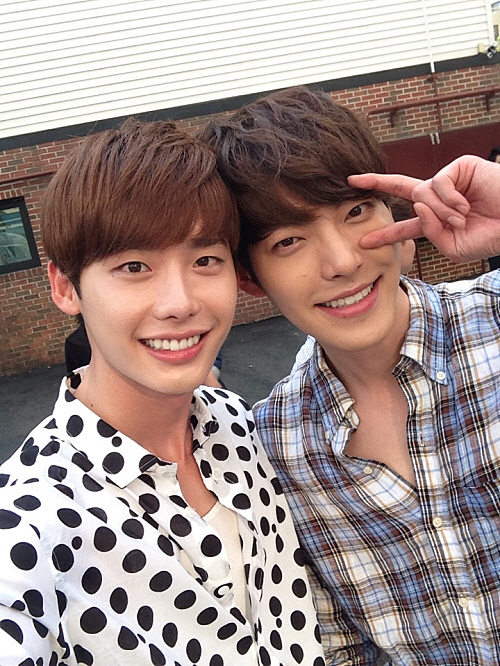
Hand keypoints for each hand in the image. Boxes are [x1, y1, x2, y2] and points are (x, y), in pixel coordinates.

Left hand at [348, 155, 499, 262]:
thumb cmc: (489, 236)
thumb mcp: (453, 247)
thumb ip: (429, 232)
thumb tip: (415, 203)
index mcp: (436, 221)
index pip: (405, 226)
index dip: (385, 232)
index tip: (364, 239)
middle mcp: (438, 198)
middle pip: (401, 188)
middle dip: (376, 183)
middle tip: (351, 179)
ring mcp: (448, 181)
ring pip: (422, 193)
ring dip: (439, 211)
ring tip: (461, 218)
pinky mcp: (459, 167)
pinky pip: (437, 183)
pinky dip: (448, 198)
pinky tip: (465, 205)